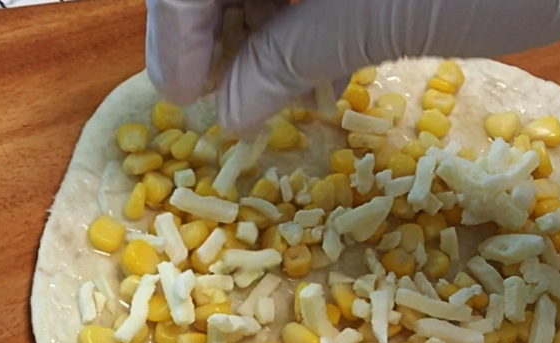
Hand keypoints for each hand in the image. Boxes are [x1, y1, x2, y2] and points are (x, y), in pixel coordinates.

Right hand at [146, 0, 559, 134]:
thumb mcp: (379, 15)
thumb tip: (227, 110)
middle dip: (215, 29)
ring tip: (265, 100)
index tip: (182, 97)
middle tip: (215, 104)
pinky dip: (306, 17)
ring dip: (258, 30)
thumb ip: (287, 54)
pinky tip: (308, 71)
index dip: (180, 27)